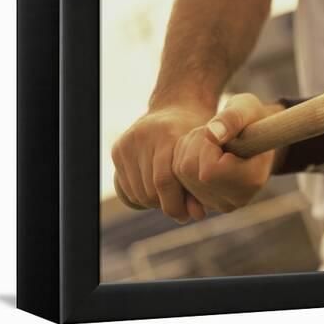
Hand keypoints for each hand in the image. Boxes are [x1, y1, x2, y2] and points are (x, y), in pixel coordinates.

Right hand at [111, 105, 212, 222]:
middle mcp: (143, 136)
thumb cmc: (198, 136)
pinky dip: (142, 195)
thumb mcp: (206, 156)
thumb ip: (201, 184)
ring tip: (171, 197)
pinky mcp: (118, 149)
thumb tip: (197, 216)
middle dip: (166, 204)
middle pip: (149, 190)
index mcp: (167, 134)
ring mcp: (127, 142)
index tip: (188, 215)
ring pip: (137, 192)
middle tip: (181, 207)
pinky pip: (127, 187)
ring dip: (154, 202)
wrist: (178, 106)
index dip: (176, 204)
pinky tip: (157, 190)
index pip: (164, 181)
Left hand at [172, 93, 275, 212]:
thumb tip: (211, 135)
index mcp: (253, 180)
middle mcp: (236, 199)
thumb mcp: (247, 107)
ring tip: (211, 141)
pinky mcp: (205, 202)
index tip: (223, 133)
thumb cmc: (252, 119)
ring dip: (188, 149)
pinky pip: (177, 178)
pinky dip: (183, 158)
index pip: (210, 170)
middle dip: (196, 144)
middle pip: (190, 171)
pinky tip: (202, 151)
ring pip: (181, 174)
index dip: (208, 146)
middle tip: (215, 134)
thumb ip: (233, 117)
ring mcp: (219, 204)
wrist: (257, 137)